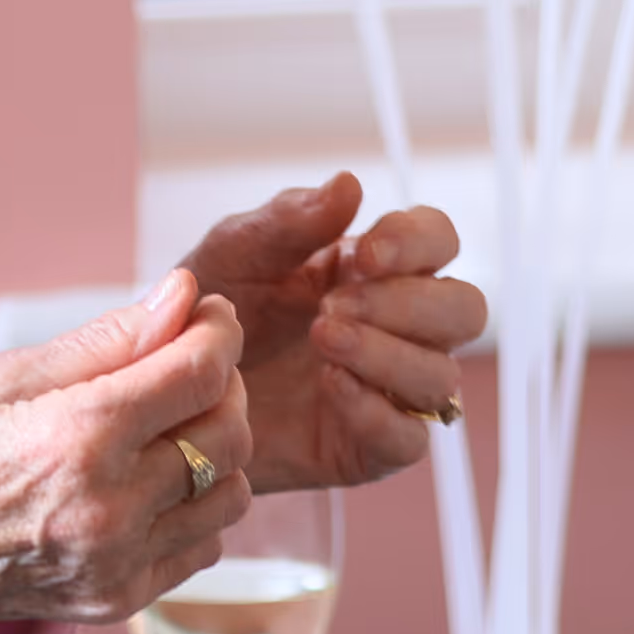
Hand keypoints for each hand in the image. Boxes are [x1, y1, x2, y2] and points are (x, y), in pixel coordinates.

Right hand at [0, 268, 253, 633]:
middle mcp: (107, 510)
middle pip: (230, 432)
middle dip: (222, 385)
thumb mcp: (0, 379)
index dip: (217, 330)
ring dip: (214, 450)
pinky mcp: (114, 603)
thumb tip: (185, 296)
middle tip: (182, 365)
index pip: (202, 372)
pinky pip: (201, 545)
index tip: (206, 314)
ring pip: (230, 493)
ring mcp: (115, 566)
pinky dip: (194, 508)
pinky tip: (146, 484)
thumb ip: (107, 340)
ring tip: (163, 427)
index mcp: (76, 439)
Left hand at [189, 173, 489, 493]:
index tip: (364, 254)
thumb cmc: (205, 315)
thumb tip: (349, 184)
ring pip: (442, 376)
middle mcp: (397, 328)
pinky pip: (409, 437)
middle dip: (409, 303)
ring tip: (323, 340)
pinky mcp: (369, 449)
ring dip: (388, 355)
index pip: (439, 241)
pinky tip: (329, 387)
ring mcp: (388, 390)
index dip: (418, 243)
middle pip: (465, 310)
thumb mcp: (233, 254)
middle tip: (333, 307)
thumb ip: (289, 220)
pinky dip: (377, 411)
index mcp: (375, 268)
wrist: (168, 396)